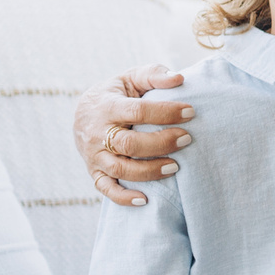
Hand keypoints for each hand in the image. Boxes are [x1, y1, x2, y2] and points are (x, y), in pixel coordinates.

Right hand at [75, 66, 194, 205]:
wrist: (83, 112)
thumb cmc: (117, 94)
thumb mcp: (130, 78)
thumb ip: (153, 74)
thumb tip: (179, 78)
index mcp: (106, 106)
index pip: (137, 111)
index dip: (165, 112)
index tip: (190, 112)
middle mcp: (97, 133)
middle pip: (129, 143)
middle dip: (161, 143)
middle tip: (187, 139)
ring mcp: (94, 155)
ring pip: (120, 169)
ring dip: (149, 171)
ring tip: (176, 167)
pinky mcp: (94, 172)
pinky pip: (106, 189)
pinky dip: (124, 198)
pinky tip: (145, 200)